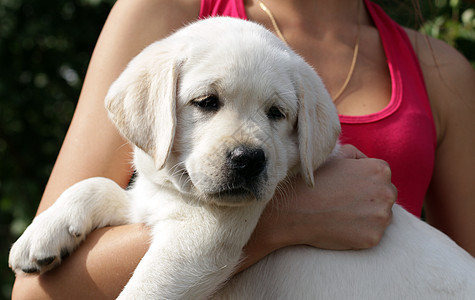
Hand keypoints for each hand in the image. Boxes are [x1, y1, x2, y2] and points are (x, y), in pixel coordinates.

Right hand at [254, 144, 395, 250]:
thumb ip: (356, 155)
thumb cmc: (314, 181)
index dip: (365, 181)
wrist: (295, 210)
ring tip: (343, 214)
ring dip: (369, 216)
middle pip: (386, 195)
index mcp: (380, 170)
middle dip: (371, 198)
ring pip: (382, 216)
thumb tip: (365, 162)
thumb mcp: (336, 156)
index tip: (349, 187)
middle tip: (346, 202)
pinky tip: (342, 227)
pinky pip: (373, 234)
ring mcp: (381, 217)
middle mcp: (387, 192)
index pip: (382, 176)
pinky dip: (361, 233)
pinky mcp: (373, 238)